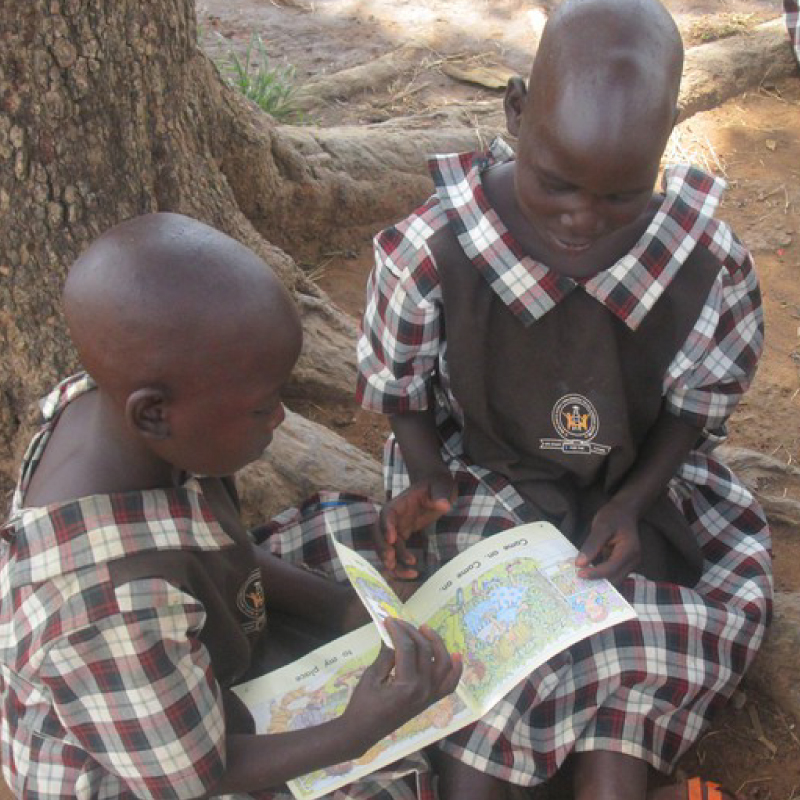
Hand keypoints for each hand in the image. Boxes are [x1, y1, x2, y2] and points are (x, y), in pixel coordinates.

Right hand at [341, 619, 461, 752]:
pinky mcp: (430, 700)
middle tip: (399, 622)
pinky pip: (449, 684)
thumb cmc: (362, 705)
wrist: (362, 733)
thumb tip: (392, 634)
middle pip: (424, 651)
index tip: (388, 619)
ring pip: (443, 663)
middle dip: (411, 632)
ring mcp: (430, 696)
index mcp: (406, 685)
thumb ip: (385, 655)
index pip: (406, 648)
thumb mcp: (371, 676)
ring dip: (436, 643)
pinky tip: (456, 654)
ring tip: (425, 629)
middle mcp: (423, 690)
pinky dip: (455, 669)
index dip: (397, 630)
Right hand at [377, 473, 455, 578]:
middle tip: (391, 561)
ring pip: (386, 547)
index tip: (392, 539)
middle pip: (379, 533)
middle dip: (382, 548)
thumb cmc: (437, 485)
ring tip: (404, 573)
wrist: (436, 487)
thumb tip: (444, 505)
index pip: (387, 514)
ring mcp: (397, 528)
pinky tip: (413, 572)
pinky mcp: (402, 536)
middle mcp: (394, 517)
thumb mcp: (441, 487)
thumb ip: (440, 495)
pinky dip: (400, 564)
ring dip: (391, 561)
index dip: (386, 526)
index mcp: (400, 503)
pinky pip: (396, 552)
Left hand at [575, 500, 640, 584]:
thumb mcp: (601, 526)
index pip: (611, 569)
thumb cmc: (613, 516)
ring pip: (614, 580)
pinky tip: (588, 574)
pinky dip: (601, 576)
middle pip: (614, 579)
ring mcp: (630, 564)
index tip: (578, 574)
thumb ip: (591, 545)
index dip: (594, 574)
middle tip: (578, 581)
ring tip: (581, 580)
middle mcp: (633, 561)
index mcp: (629, 551)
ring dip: (599, 581)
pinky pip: (612, 574)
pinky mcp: (624, 565)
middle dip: (597, 582)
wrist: (624, 512)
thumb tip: (579, 564)